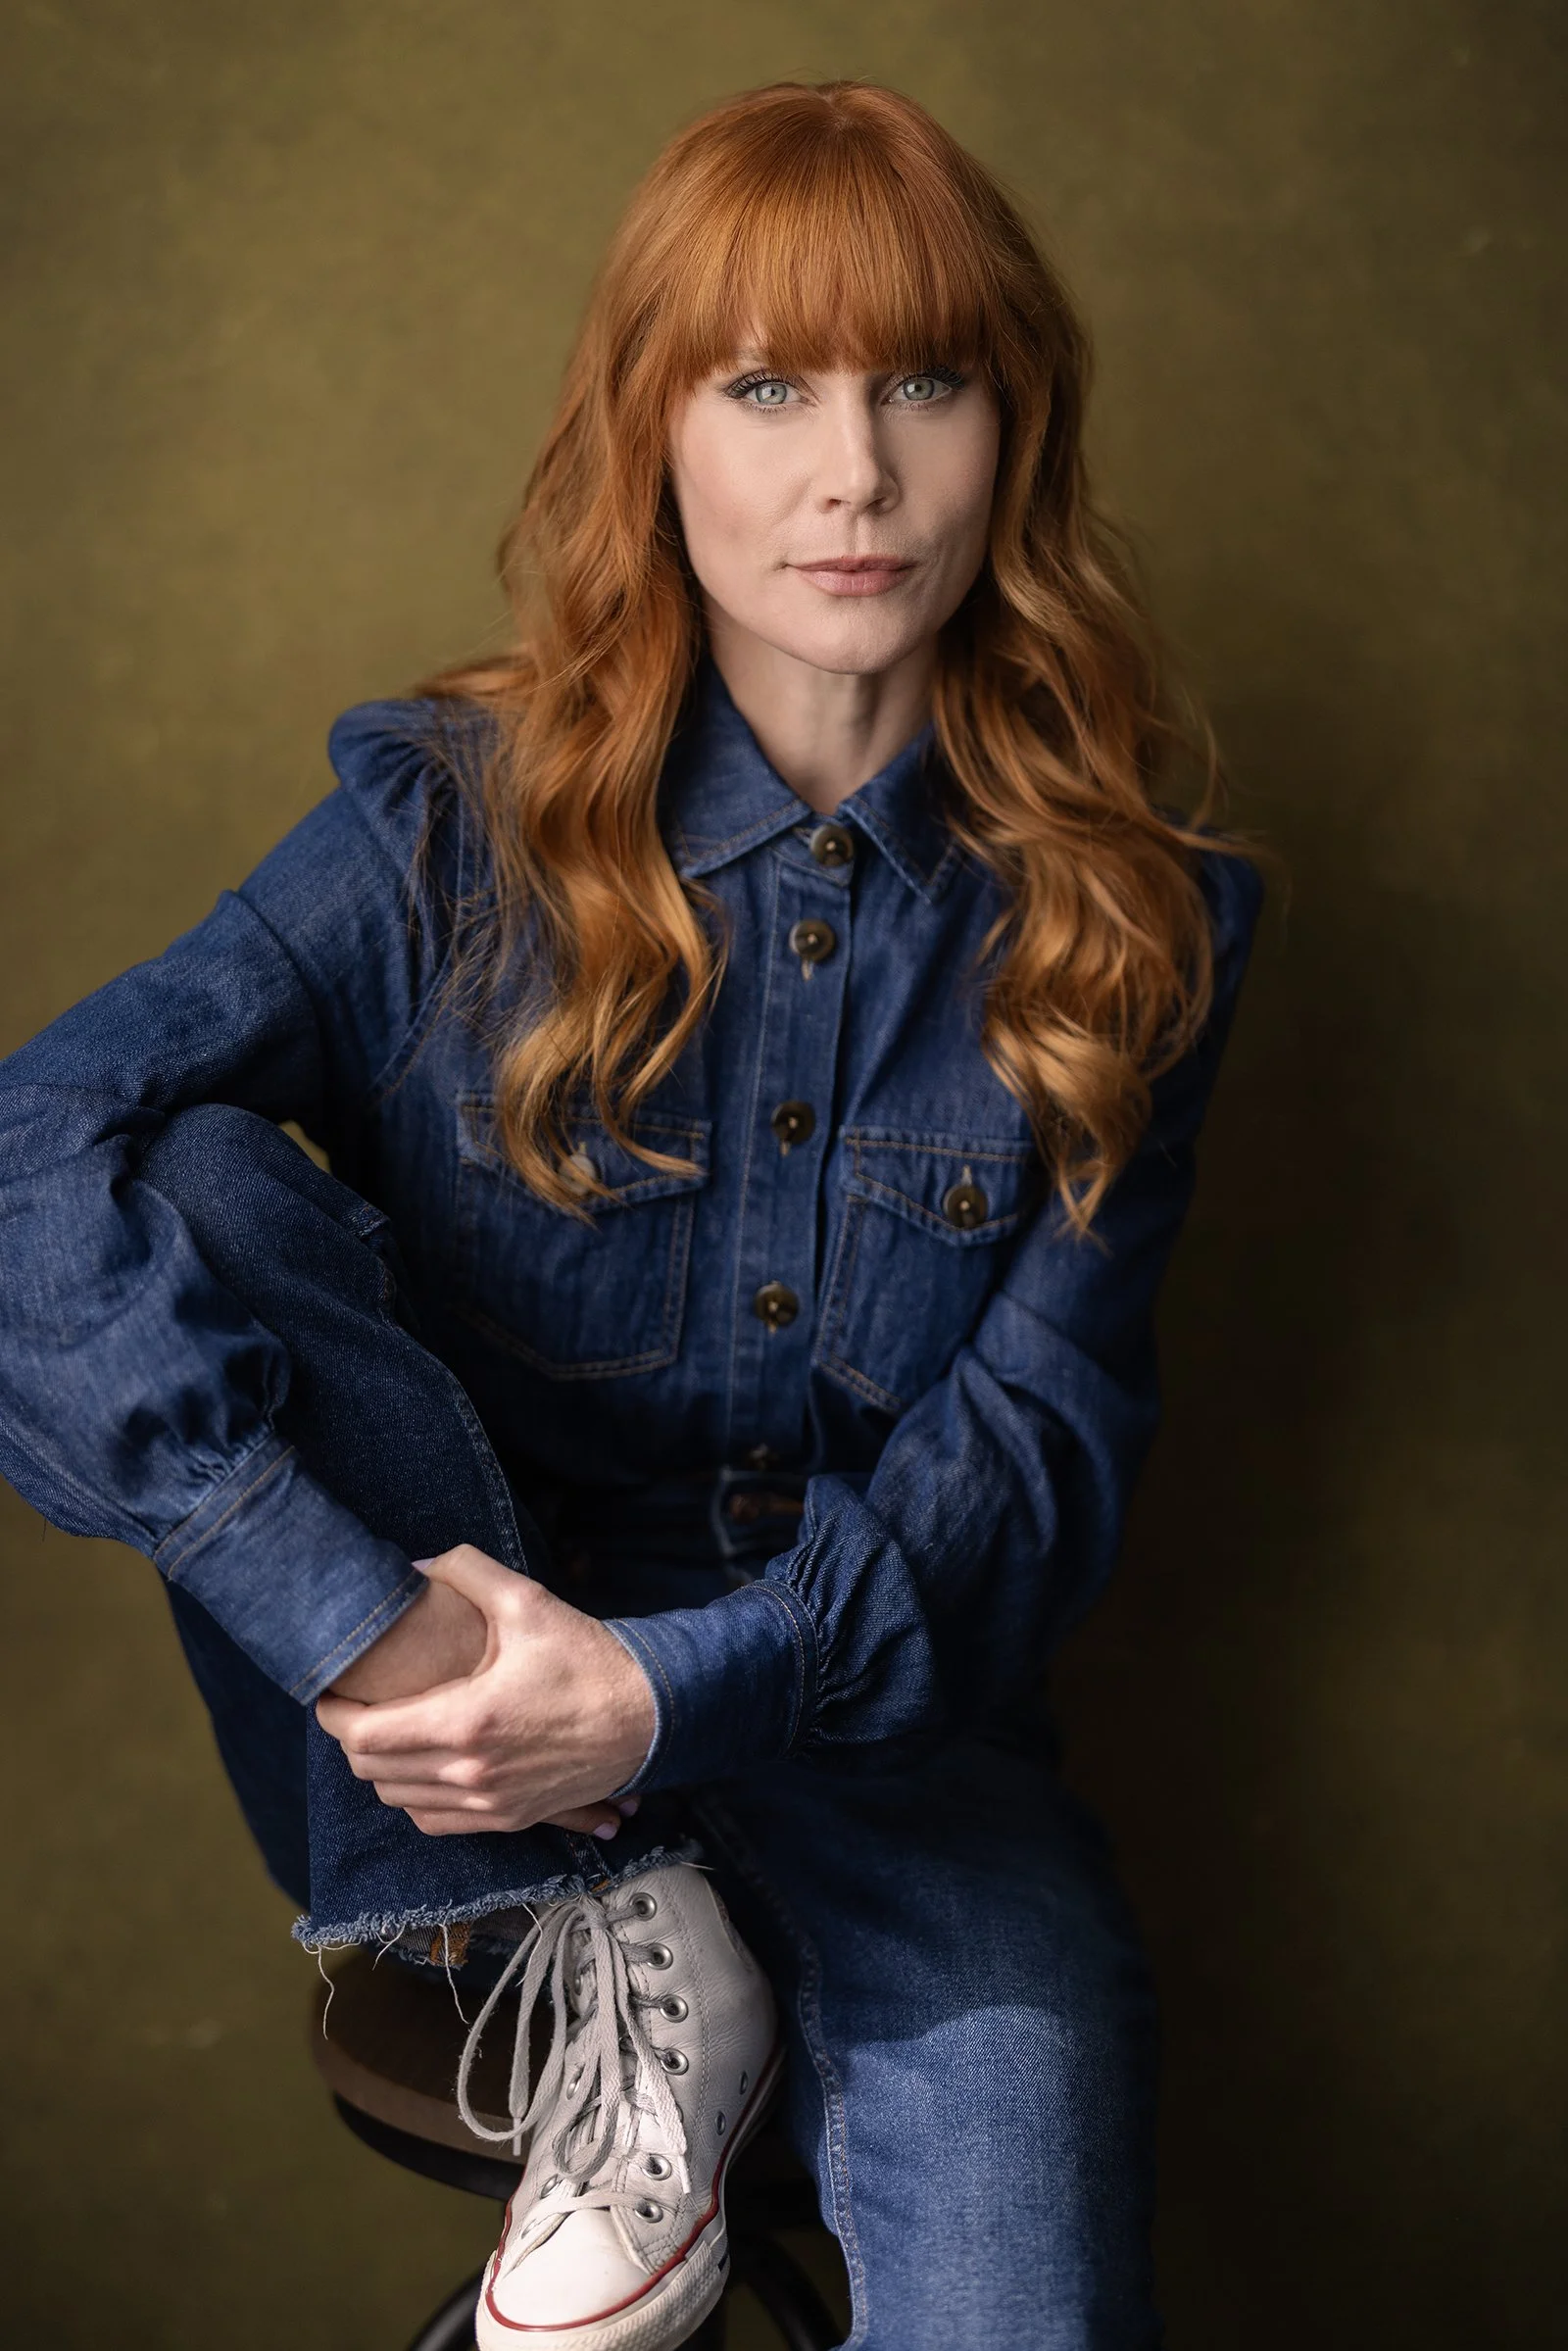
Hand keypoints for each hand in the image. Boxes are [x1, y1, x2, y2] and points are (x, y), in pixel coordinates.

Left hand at [315, 1546, 655, 1838]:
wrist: (650, 1718)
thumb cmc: (589, 1659)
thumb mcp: (527, 1601)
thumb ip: (465, 1572)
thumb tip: (413, 1566)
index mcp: (466, 1721)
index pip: (364, 1737)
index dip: (333, 1715)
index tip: (330, 1692)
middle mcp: (471, 1772)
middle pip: (372, 1772)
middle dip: (352, 1738)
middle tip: (356, 1705)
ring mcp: (489, 1804)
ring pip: (399, 1801)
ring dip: (382, 1769)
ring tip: (387, 1732)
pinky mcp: (509, 1819)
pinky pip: (435, 1821)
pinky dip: (415, 1798)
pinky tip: (424, 1766)